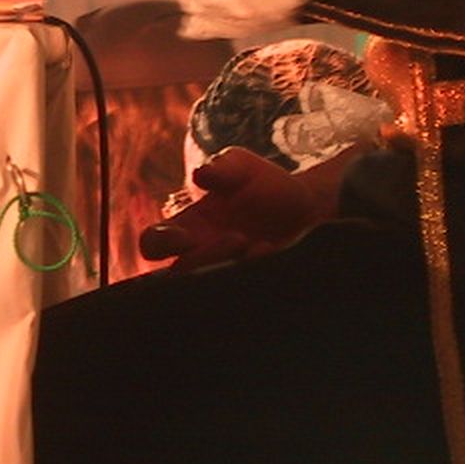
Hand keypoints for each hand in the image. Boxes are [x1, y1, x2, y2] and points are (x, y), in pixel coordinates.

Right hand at [137, 147, 344, 271]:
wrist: (311, 207)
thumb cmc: (265, 185)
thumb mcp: (243, 166)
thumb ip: (222, 167)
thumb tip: (201, 175)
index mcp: (187, 228)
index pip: (153, 244)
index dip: (158, 243)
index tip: (184, 235)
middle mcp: (201, 256)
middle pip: (177, 275)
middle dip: (203, 258)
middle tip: (237, 237)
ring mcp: (226, 274)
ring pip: (207, 290)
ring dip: (230, 268)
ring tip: (258, 245)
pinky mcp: (252, 288)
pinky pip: (244, 297)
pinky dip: (257, 273)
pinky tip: (273, 253)